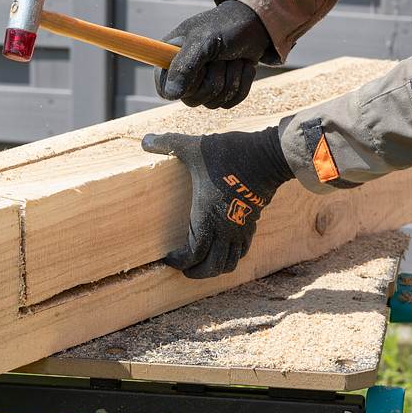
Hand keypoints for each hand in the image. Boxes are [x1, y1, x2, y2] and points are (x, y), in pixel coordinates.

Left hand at [141, 127, 292, 278]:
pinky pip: (241, 251)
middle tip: (183, 267)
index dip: (179, 262)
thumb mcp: (193, 147)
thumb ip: (167, 143)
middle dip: (196, 272)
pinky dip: (230, 256)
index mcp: (206, 218)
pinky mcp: (252, 223)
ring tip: (201, 262)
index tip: (168, 258)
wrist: (267, 155)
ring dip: (214, 267)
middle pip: (212, 268)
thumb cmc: (228, 154)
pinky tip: (220, 247)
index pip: (192, 255)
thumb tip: (144, 140)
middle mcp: (224, 230)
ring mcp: (240, 229)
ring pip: (229, 263)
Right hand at [155, 0, 270, 108]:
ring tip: (232, 58)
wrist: (255, 24)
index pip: (165, 90)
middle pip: (193, 100)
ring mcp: (202, 84)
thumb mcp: (203, 41)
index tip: (200, 67)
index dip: (186, 84)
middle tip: (220, 57)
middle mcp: (183, 75)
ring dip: (230, 78)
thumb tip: (171, 94)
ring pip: (213, 102)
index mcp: (169, 60)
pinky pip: (229, 102)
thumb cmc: (225, 27)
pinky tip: (243, 66)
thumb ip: (184, 66)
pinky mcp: (222, 91)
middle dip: (214, 78)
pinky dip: (241, 84)